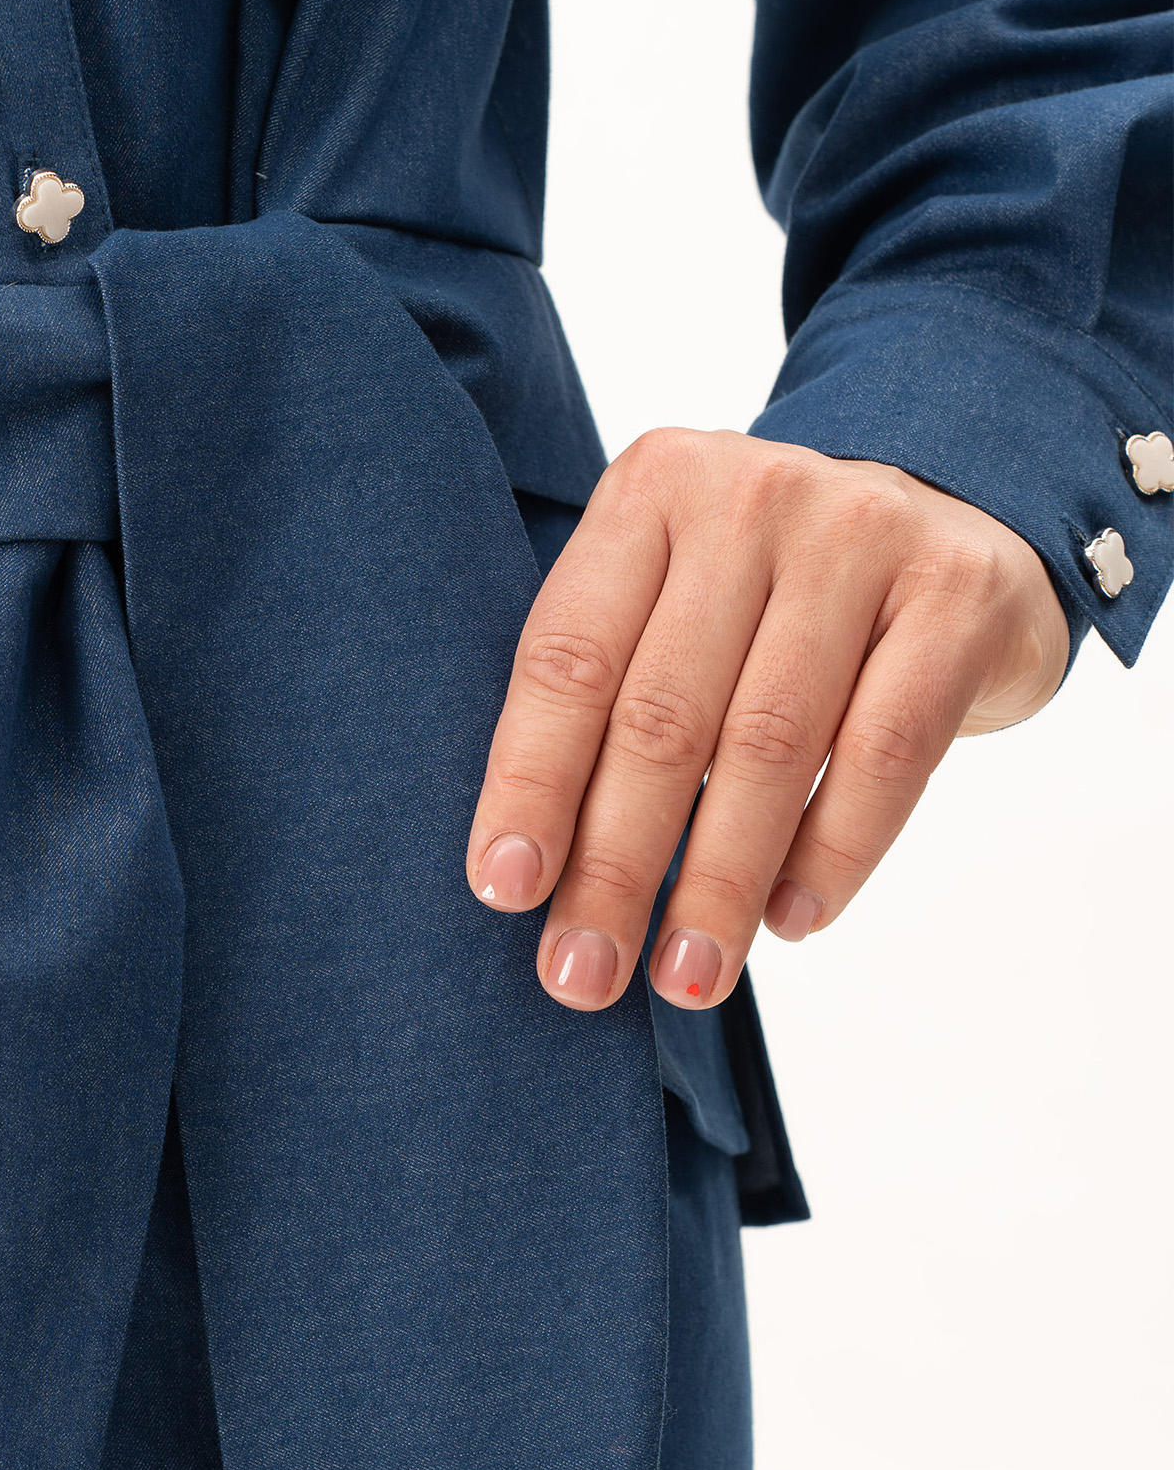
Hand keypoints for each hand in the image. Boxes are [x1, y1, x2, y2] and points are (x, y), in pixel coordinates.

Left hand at [466, 431, 1068, 1008]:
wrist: (964, 525)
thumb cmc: (780, 598)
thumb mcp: (681, 603)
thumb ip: (612, 698)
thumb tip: (531, 879)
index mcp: (652, 490)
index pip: (568, 659)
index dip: (529, 785)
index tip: (505, 894)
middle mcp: (751, 496)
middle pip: (662, 717)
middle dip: (615, 868)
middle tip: (583, 978)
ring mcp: (863, 534)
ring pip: (769, 746)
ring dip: (719, 885)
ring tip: (687, 976)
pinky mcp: (959, 596)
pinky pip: (884, 754)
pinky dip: (832, 853)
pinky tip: (791, 922)